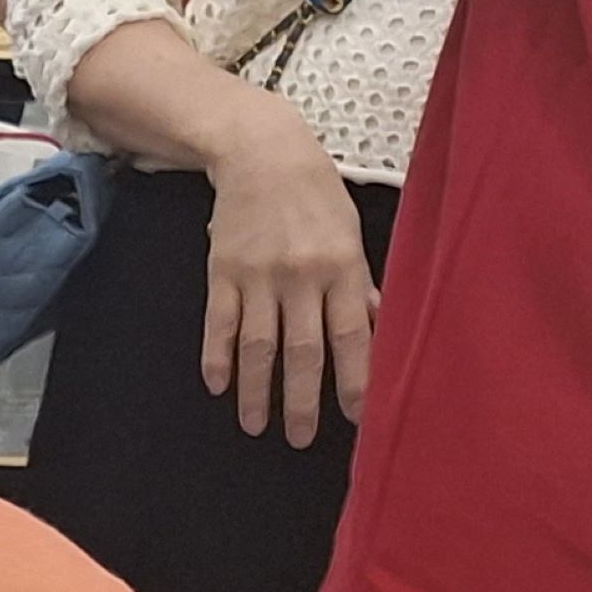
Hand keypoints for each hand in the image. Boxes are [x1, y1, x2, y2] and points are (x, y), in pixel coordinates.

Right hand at [198, 116, 376, 443]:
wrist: (262, 152)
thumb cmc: (315, 193)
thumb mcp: (350, 232)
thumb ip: (359, 284)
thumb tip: (374, 330)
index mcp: (340, 266)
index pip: (350, 335)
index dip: (354, 379)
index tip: (356, 417)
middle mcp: (301, 276)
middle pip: (303, 350)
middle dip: (302, 400)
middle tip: (301, 439)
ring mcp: (258, 275)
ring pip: (258, 345)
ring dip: (256, 390)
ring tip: (255, 426)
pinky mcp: (222, 272)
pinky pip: (219, 323)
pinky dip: (217, 356)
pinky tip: (218, 385)